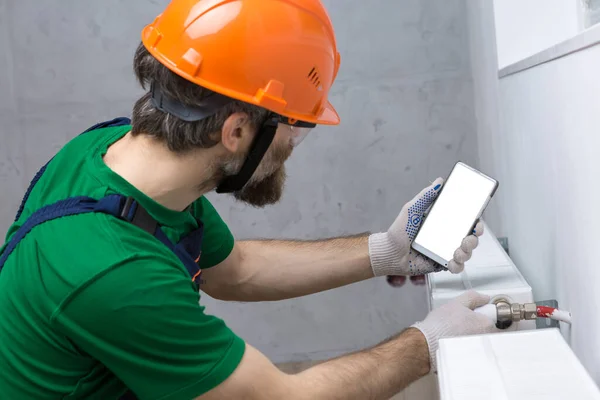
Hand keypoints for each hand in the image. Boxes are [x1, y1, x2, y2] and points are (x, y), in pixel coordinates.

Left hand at [368, 178, 483, 275]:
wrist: (389, 253)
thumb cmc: (399, 232)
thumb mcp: (412, 210)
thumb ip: (425, 196)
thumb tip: (439, 181)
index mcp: (443, 224)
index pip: (465, 222)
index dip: (476, 223)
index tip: (477, 222)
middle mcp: (447, 238)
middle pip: (470, 239)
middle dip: (474, 239)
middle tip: (468, 238)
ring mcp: (445, 252)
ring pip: (466, 253)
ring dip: (467, 253)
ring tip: (457, 252)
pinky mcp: (441, 264)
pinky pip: (456, 267)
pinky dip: (457, 266)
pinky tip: (452, 262)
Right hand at [411, 290, 497, 370]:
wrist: (428, 343)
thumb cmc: (441, 325)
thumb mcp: (457, 302)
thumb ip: (474, 297)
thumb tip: (484, 298)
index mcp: (486, 324)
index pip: (491, 316)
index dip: (479, 312)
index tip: (471, 313)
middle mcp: (486, 339)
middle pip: (485, 329)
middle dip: (475, 324)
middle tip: (460, 321)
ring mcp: (479, 350)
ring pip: (478, 339)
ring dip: (470, 335)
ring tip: (454, 331)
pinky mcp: (470, 359)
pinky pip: (471, 349)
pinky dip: (464, 346)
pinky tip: (453, 341)